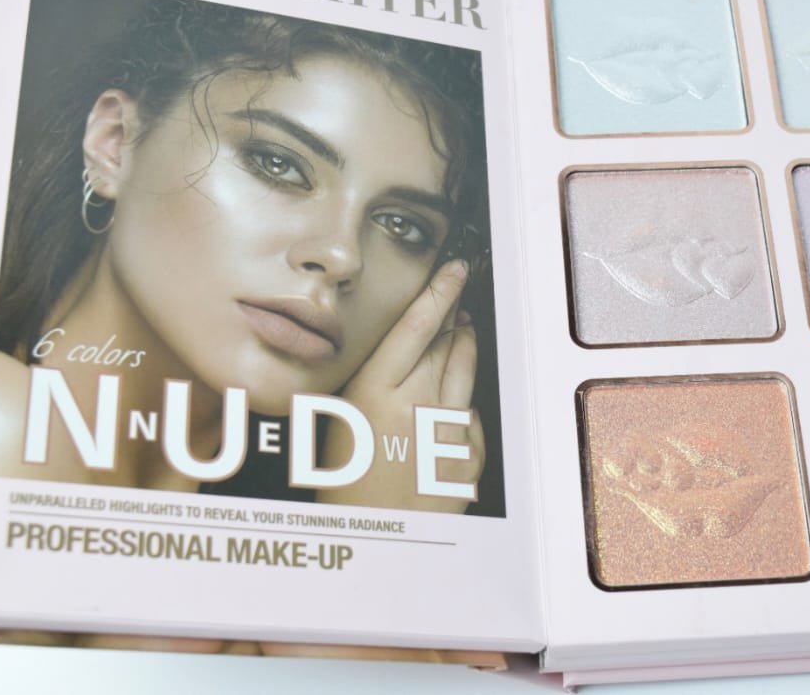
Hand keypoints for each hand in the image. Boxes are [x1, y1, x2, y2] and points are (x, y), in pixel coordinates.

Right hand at [316, 259, 484, 512]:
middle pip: (445, 343)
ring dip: (464, 348)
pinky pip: (470, 414)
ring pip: (464, 372)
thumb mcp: (339, 420)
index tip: (454, 270)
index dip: (440, 292)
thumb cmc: (344, 485)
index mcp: (377, 392)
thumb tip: (399, 349)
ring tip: (462, 333)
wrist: (373, 540)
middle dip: (453, 316)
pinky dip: (461, 404)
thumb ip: (372, 381)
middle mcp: (417, 405)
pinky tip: (450, 404)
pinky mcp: (468, 454)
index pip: (417, 326)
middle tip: (457, 294)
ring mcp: (448, 430)